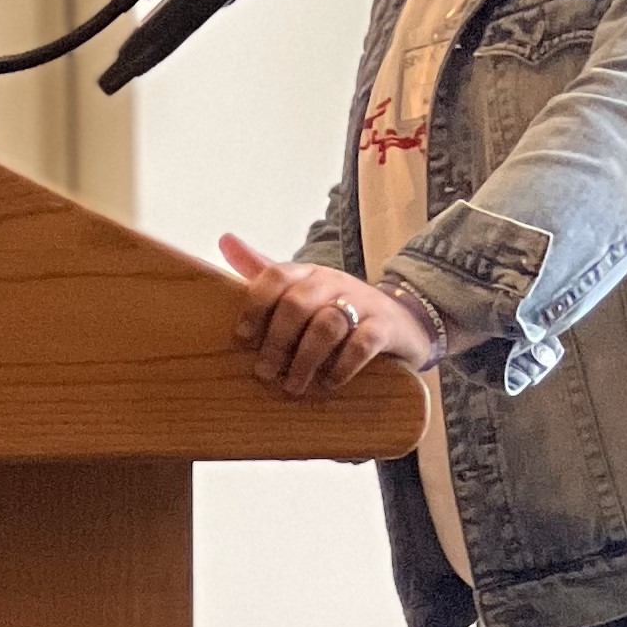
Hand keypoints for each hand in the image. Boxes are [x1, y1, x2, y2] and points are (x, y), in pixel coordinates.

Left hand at [219, 236, 442, 396]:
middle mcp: (334, 282)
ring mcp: (362, 303)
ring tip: (293, 386)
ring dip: (305, 359)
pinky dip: (342, 366)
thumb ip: (264, 270)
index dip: (255, 306)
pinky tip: (329, 384)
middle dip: (276, 341)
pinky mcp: (385, 327)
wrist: (402, 319)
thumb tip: (224, 240)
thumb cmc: (339, 307)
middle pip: (297, 303)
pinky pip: (362, 344)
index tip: (242, 337)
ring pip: (327, 324)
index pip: (275, 276)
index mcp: (308, 273)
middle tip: (264, 373)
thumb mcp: (303, 286)